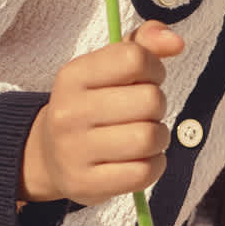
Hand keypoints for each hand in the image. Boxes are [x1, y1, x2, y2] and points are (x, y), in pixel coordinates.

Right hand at [21, 20, 181, 204]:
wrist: (49, 156)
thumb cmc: (92, 105)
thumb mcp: (108, 68)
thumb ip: (144, 44)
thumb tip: (176, 41)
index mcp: (73, 75)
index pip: (134, 58)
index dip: (154, 69)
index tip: (146, 80)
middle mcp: (69, 112)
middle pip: (150, 100)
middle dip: (158, 107)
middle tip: (143, 113)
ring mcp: (74, 151)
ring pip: (150, 137)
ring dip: (159, 138)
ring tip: (144, 137)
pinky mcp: (86, 184)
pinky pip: (145, 172)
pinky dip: (153, 166)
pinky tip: (139, 160)